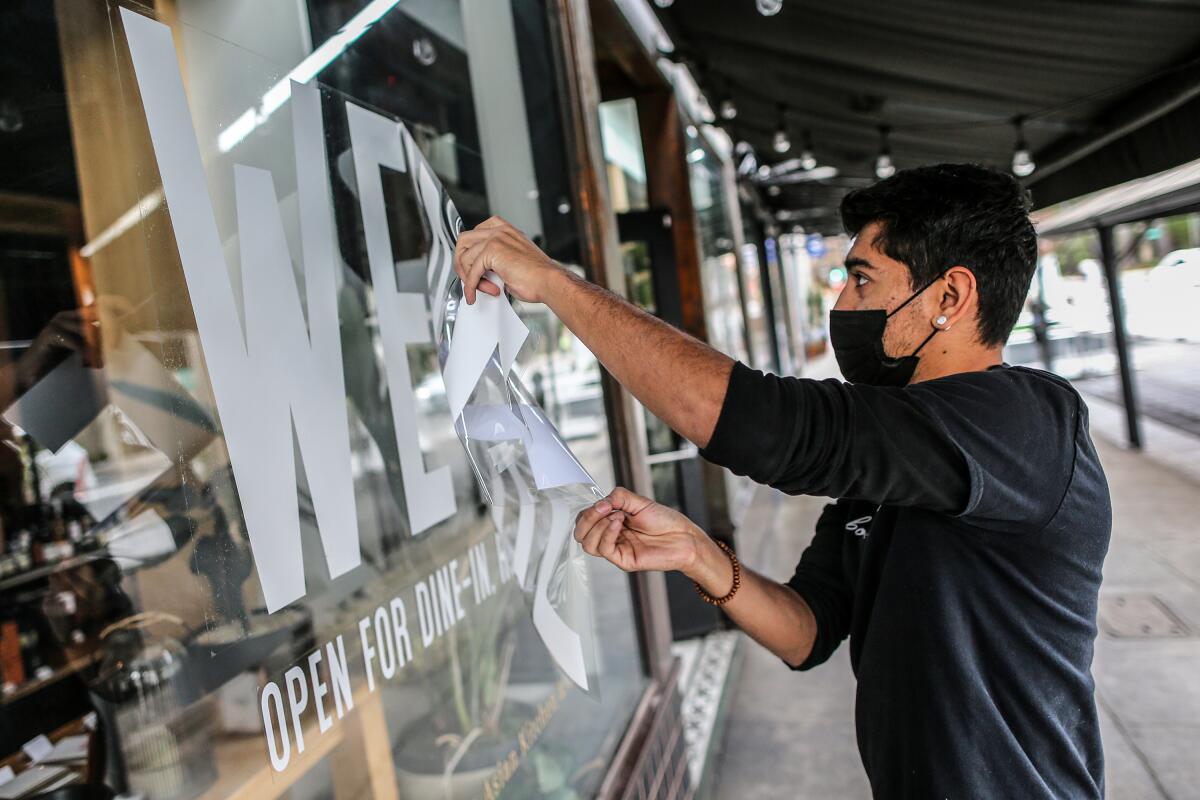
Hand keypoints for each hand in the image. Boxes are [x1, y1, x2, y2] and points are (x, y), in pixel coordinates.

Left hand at [453, 216, 563, 304]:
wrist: (548, 282)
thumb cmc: (537, 277)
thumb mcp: (512, 262)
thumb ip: (495, 260)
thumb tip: (481, 271)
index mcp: (505, 230)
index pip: (475, 234)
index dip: (470, 254)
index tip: (472, 269)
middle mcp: (499, 231)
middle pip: (464, 241)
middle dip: (462, 263)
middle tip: (469, 279)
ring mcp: (496, 238)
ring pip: (465, 256)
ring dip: (469, 277)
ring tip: (482, 289)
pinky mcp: (493, 251)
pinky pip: (472, 270)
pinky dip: (470, 286)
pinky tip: (474, 294)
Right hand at [574, 487, 708, 575]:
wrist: (683, 537)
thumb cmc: (665, 521)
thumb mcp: (639, 502)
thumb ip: (618, 497)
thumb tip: (600, 502)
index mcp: (611, 522)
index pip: (585, 520)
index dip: (589, 511)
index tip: (603, 503)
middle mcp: (611, 537)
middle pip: (581, 534)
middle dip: (587, 519)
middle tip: (603, 509)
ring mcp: (616, 549)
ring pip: (588, 544)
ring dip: (598, 526)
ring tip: (617, 516)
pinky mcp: (622, 560)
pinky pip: (604, 549)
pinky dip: (608, 533)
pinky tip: (619, 523)